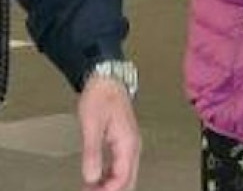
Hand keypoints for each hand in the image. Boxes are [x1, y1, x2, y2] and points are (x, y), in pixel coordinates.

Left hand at [79, 76, 140, 190]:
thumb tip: (91, 177)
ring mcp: (129, 144)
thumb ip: (92, 153)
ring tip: (92, 190)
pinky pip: (120, 166)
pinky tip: (96, 181)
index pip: (123, 176)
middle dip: (113, 190)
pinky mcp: (123, 142)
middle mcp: (132, 145)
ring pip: (126, 174)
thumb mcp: (92, 125)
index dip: (109, 190)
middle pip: (128, 178)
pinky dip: (110, 177)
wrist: (107, 81)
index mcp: (127, 142)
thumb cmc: (101, 97)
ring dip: (111, 185)